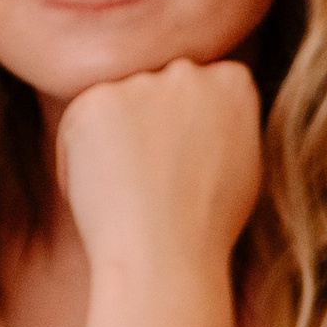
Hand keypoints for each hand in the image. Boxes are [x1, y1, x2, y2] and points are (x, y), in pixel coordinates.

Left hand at [56, 60, 263, 289]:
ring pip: (120, 100)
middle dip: (154, 120)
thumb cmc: (209, 224)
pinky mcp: (94, 99)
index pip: (209, 82)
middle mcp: (188, 73)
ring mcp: (140, 83)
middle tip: (157, 175)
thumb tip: (208, 111)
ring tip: (131, 188)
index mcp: (234, 84)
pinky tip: (103, 188)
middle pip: (162, 86)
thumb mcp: (245, 164)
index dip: (196, 122)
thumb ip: (227, 122)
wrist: (164, 253)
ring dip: (117, 134)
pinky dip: (81, 151)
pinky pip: (82, 119)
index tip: (191, 157)